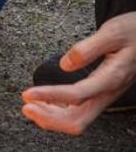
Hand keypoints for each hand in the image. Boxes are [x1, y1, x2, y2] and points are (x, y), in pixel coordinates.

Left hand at [21, 12, 135, 134]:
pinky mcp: (99, 94)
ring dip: (51, 118)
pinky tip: (43, 104)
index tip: (28, 94)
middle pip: (78, 120)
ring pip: (77, 120)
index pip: (77, 95)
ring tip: (29, 107)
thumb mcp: (113, 32)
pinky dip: (57, 112)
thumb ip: (89, 48)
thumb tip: (65, 64)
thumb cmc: (133, 32)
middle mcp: (107, 93)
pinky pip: (78, 112)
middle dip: (49, 118)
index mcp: (111, 78)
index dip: (50, 96)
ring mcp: (104, 96)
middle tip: (26, 107)